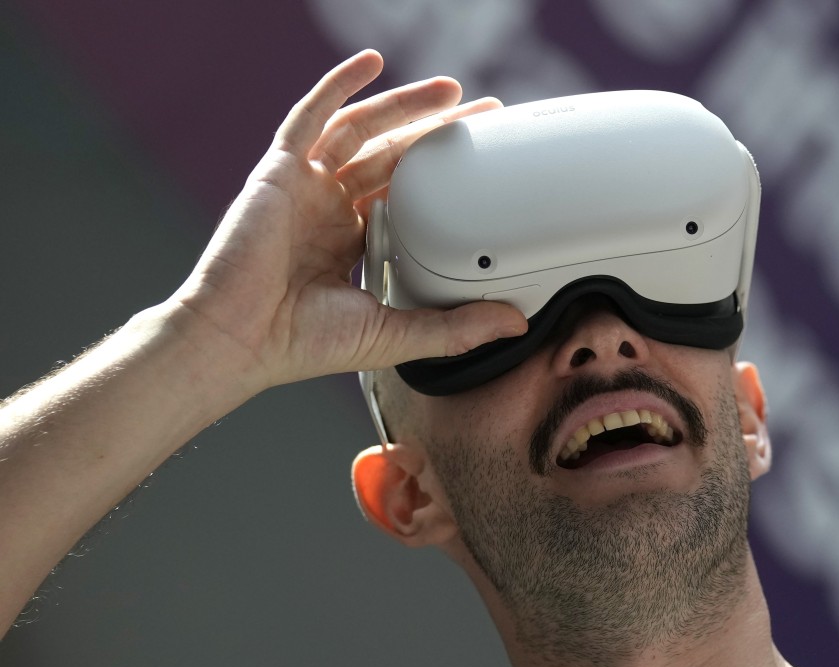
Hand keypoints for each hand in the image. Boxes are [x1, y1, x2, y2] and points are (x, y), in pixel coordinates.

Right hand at [167, 50, 526, 393]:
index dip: (442, 177)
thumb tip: (512, 324)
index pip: (406, 196)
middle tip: (483, 118)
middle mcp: (329, 209)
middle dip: (436, 134)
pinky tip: (371, 63)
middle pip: (391, 156)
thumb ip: (454, 328)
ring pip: (362, 130)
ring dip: (404, 106)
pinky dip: (339, 85)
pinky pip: (311, 115)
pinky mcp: (279, 171)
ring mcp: (304, 186)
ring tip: (451, 92)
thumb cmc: (302, 344)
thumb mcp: (396, 334)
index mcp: (352, 242)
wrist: (239, 339)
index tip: (481, 164)